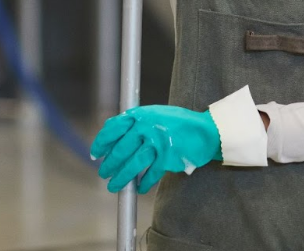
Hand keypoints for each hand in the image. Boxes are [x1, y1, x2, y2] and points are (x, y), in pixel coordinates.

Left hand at [90, 105, 221, 193]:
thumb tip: (111, 132)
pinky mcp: (168, 158)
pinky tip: (140, 188)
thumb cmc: (179, 123)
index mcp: (142, 115)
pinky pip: (151, 174)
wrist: (207, 130)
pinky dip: (144, 183)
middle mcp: (147, 127)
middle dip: (109, 164)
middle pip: (121, 150)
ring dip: (121, 178)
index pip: (113, 128)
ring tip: (114, 186)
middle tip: (104, 172)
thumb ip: (136, 121)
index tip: (96, 153)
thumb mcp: (155, 114)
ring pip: (132, 165)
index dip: (101, 143)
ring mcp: (158, 143)